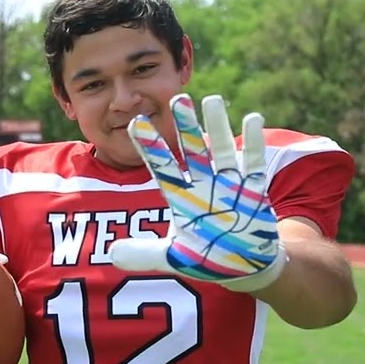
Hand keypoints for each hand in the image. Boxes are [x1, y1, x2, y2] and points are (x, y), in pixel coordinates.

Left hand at [108, 93, 286, 292]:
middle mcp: (204, 185)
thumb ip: (146, 254)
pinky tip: (251, 119)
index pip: (162, 168)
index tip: (135, 123)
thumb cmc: (208, 259)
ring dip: (218, 126)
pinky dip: (252, 144)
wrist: (245, 266)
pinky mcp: (253, 190)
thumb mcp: (174, 259)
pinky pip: (252, 163)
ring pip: (221, 150)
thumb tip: (111, 254)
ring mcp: (229, 185)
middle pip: (192, 150)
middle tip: (177, 98)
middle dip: (185, 126)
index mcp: (182, 198)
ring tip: (212, 99)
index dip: (150, 147)